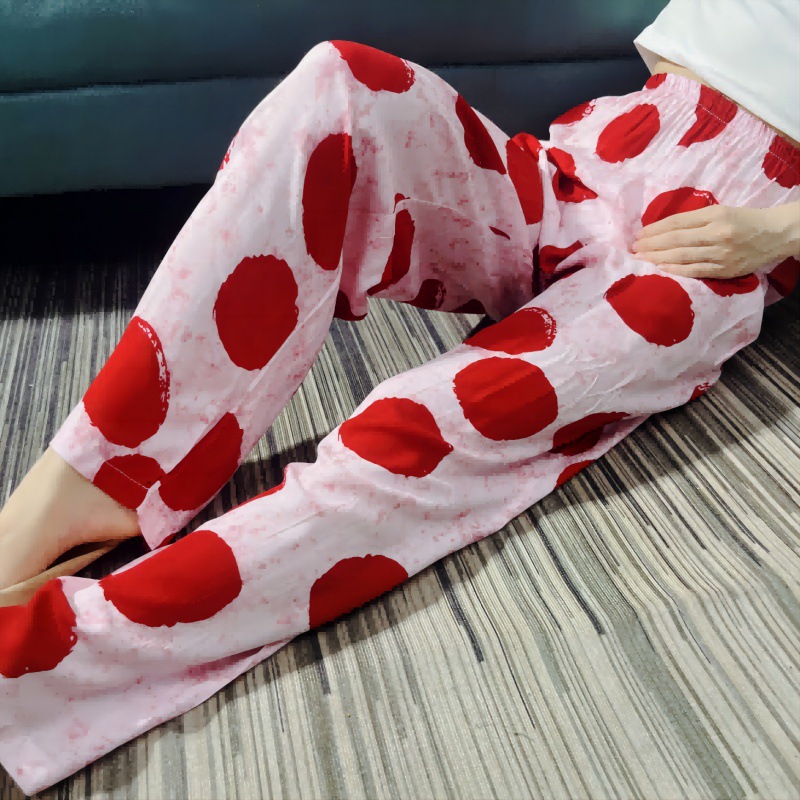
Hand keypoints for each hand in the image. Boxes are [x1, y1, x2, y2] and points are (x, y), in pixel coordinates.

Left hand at [629, 204, 788, 279]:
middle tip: (633, 248)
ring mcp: (721, 253)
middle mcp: (717, 233)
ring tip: (640, 258)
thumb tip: (663, 229)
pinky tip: (660, 268)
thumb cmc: (745, 220)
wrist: (776, 235)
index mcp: (715, 215)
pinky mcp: (724, 269)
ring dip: (657, 258)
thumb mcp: (722, 211)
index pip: (678, 222)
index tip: (639, 234)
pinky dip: (675, 270)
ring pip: (682, 256)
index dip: (655, 229)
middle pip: (676, 240)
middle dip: (651, 244)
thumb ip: (696, 219)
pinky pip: (695, 271)